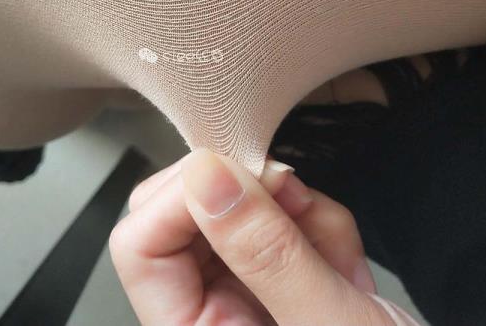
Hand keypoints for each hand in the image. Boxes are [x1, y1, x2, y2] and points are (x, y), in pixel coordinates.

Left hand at [111, 150, 414, 324]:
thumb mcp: (328, 323)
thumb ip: (266, 252)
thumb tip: (206, 176)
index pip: (139, 245)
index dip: (179, 198)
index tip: (236, 175)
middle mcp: (208, 313)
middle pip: (181, 213)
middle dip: (244, 195)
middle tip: (290, 195)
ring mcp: (243, 291)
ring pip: (236, 205)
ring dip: (296, 211)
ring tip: (339, 259)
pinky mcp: (277, 273)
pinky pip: (279, 215)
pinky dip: (319, 223)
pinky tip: (346, 266)